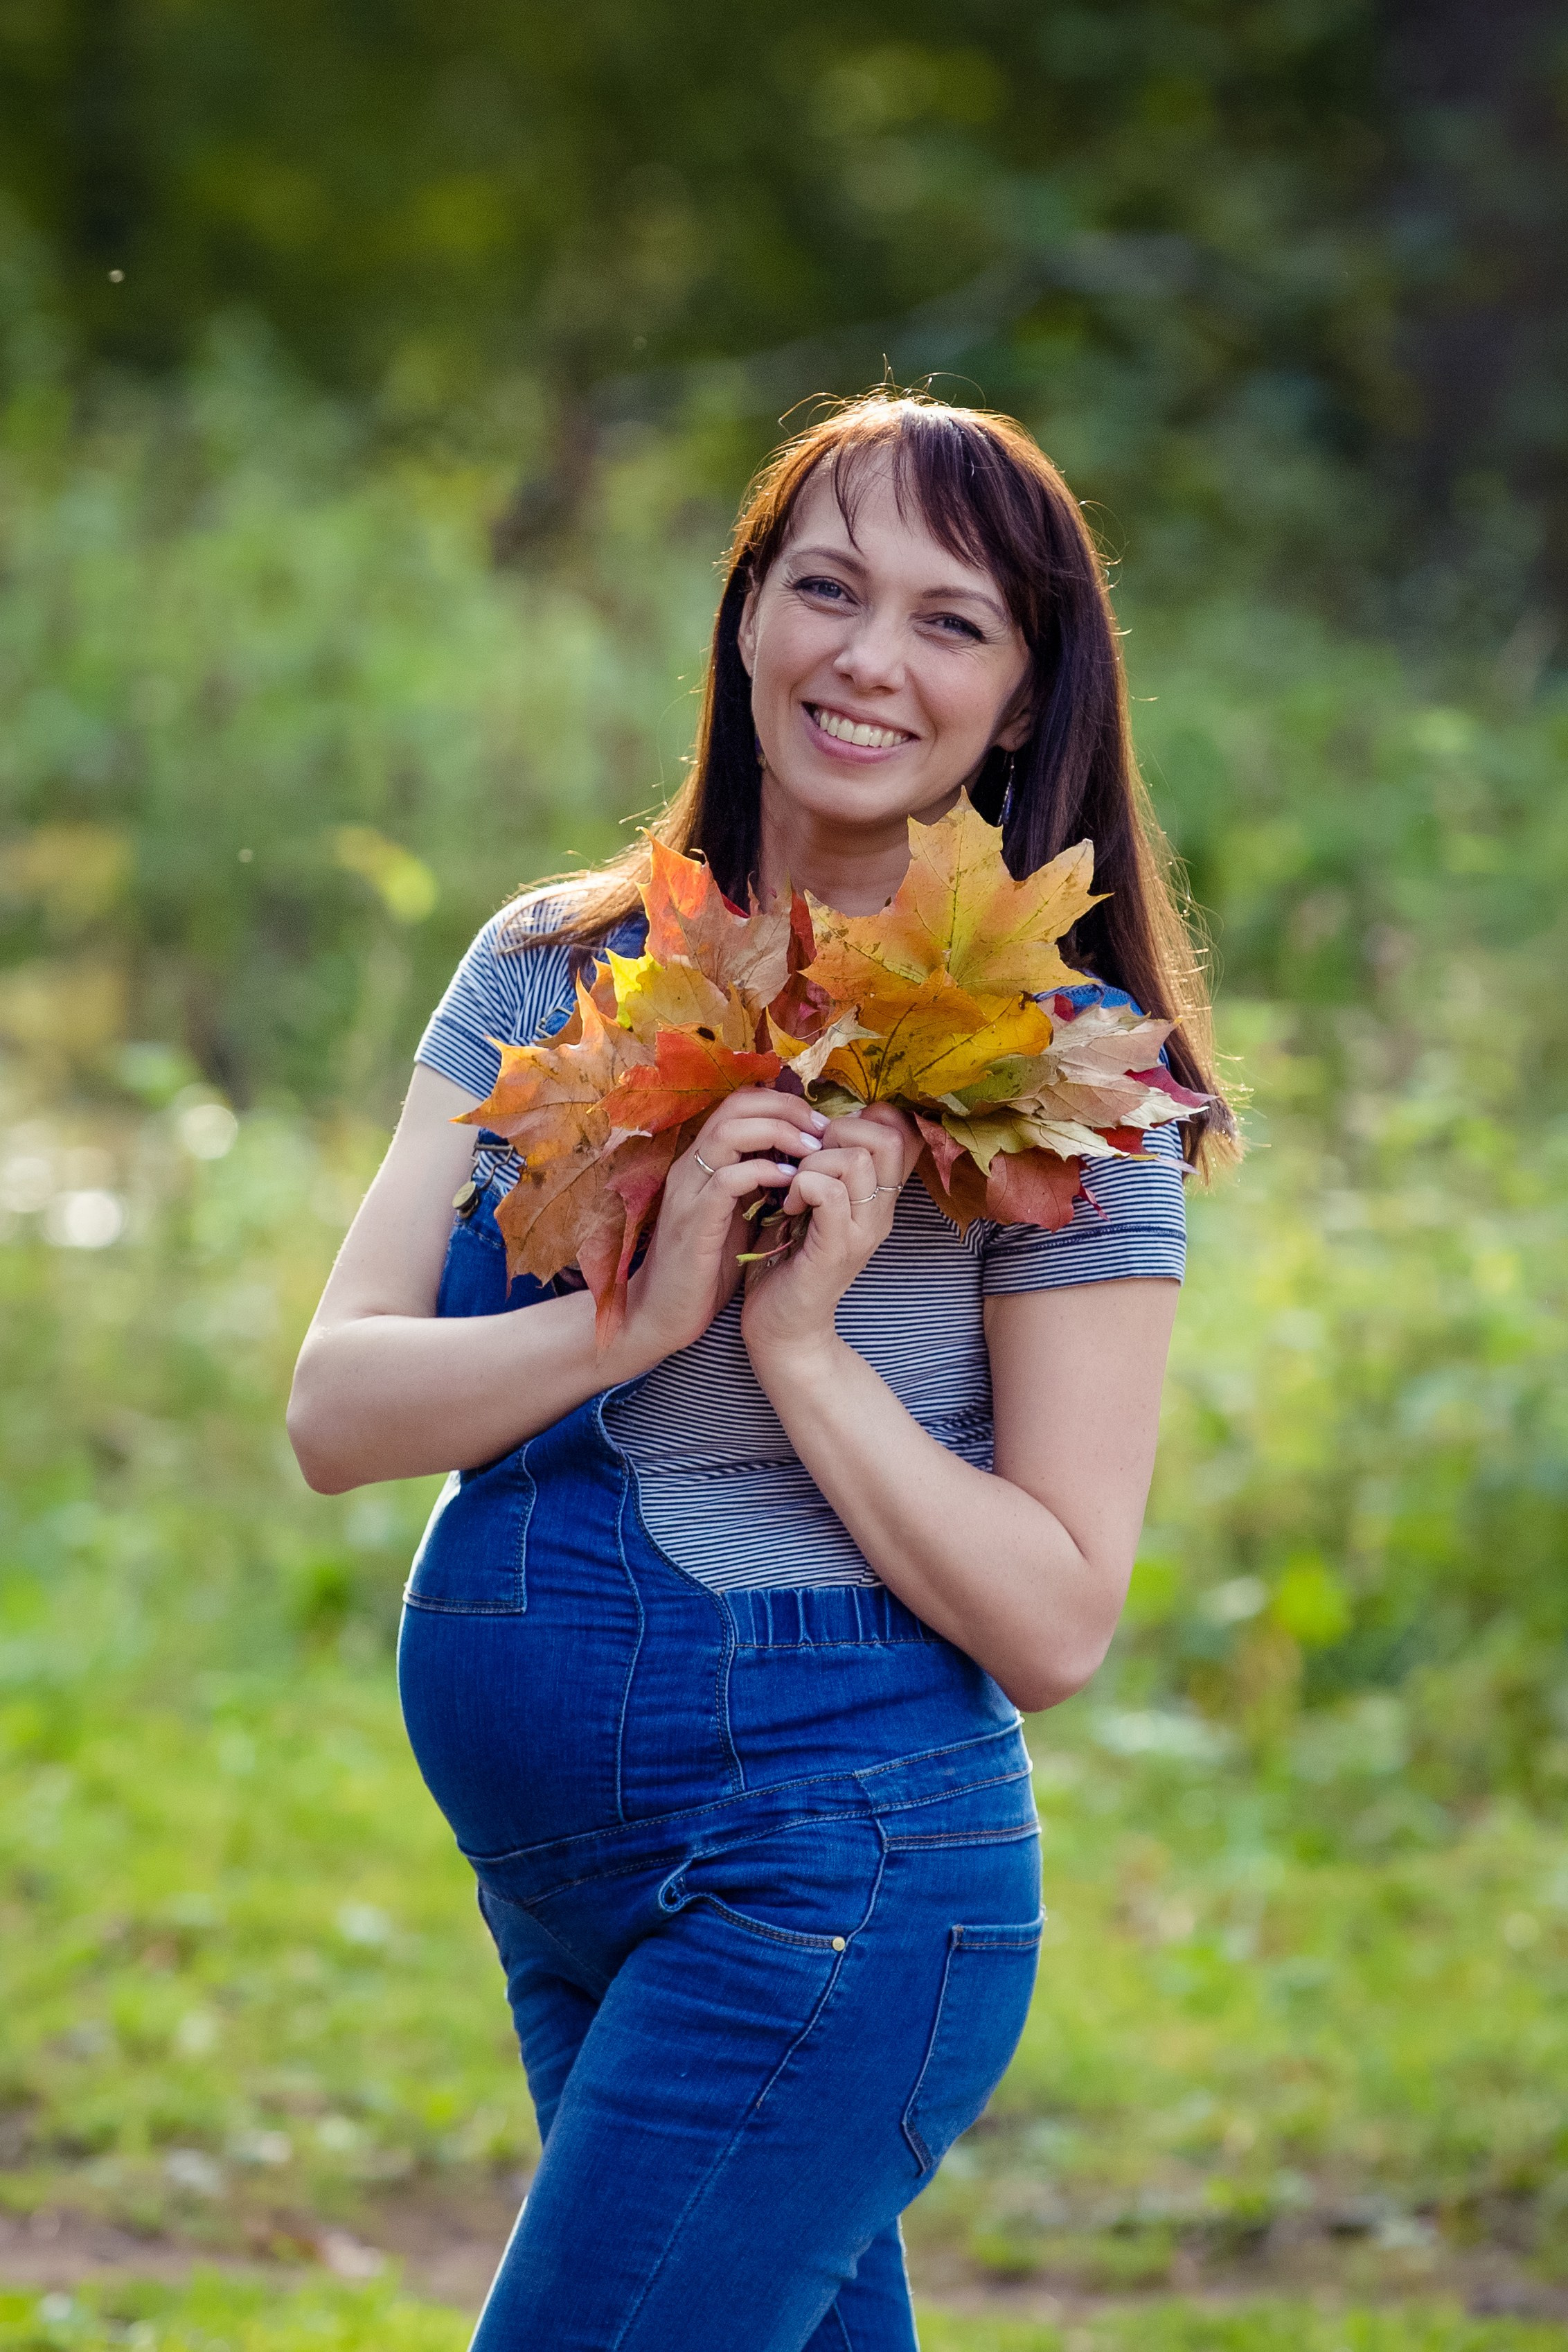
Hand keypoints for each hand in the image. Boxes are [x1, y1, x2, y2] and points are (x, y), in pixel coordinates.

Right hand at [622, 1088, 831, 1363]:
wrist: (661, 1314)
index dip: (782, 1103)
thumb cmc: (703, 1268)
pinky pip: (728, 1179)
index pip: (739, 1104)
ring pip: (729, 1131)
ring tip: (812, 1149)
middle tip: (822, 1128)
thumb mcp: (735, 1216)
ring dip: (778, 1132)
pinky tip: (791, 1182)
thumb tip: (797, 1162)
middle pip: (735, 1105)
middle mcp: (691, 1167)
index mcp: (702, 1162)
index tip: (818, 1123)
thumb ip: (756, 1186)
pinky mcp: (693, 1221)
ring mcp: (688, 1190)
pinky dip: (764, 1172)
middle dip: (785, 1108)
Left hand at [739, 1103, 919, 1368]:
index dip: (859, 1119)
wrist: (784, 1326)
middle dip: (836, 1132)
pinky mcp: (836, 1249)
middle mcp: (880, 1212)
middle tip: (807, 1162)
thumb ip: (823, 1167)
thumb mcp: (813, 1204)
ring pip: (854, 1160)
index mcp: (878, 1197)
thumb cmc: (789, 1261)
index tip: (822, 1144)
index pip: (898, 1131)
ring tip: (794, 1189)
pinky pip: (828, 1192)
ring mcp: (862, 1231)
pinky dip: (801, 1187)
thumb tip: (812, 1122)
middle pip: (886, 1136)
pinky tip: (788, 1207)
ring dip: (813, 1163)